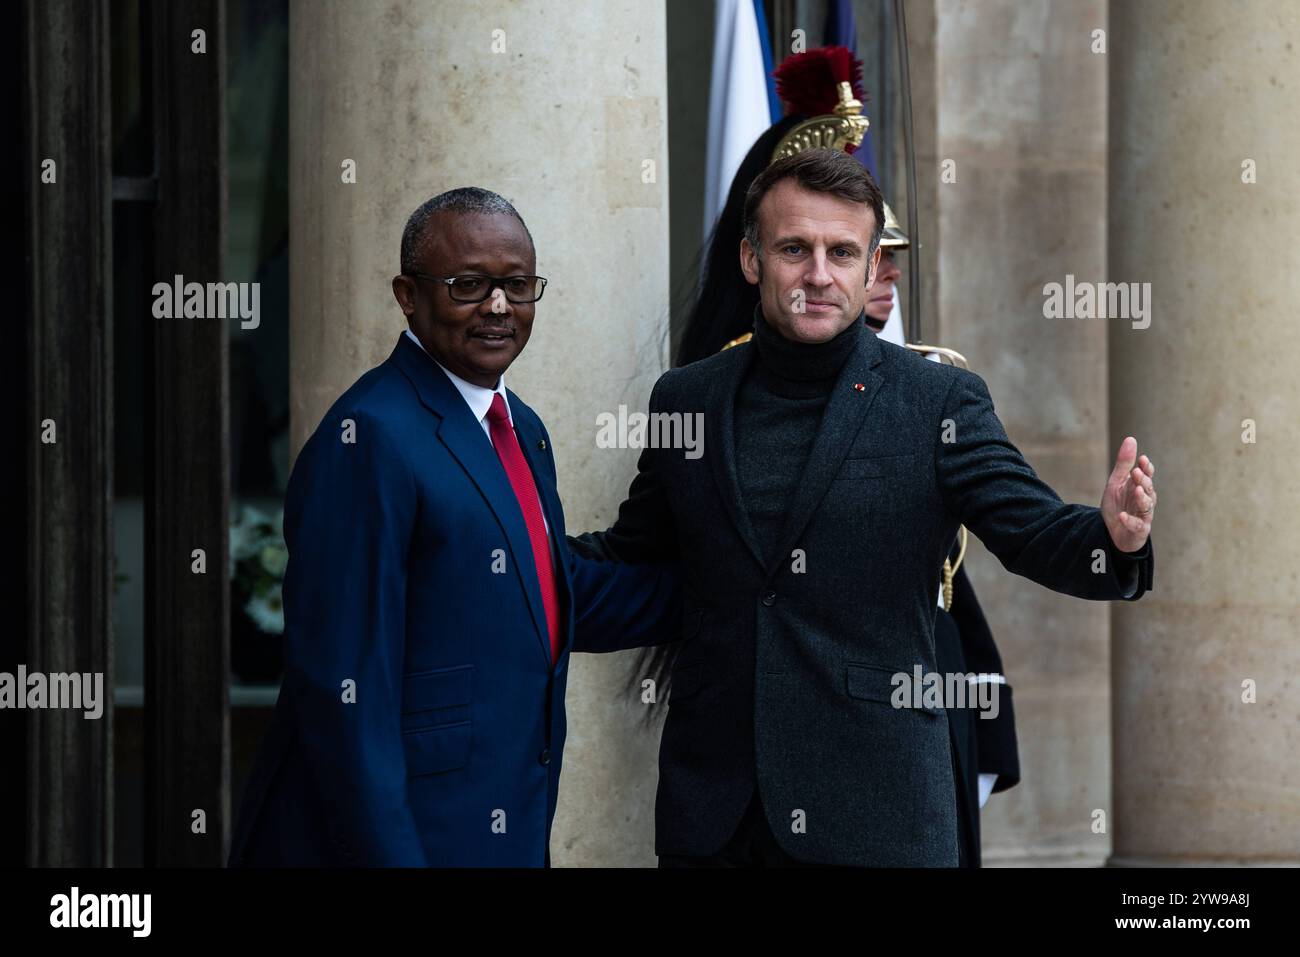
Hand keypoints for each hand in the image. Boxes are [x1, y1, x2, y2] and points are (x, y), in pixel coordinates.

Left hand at [1101, 436, 1154, 552]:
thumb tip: (1131, 438)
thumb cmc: (1119, 505)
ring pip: (1146, 506)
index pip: (1147, 475)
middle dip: (1143, 481)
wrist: (1114, 532)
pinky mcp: (1139, 530)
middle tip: (1136, 473)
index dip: (1146, 468)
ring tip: (1136, 490)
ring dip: (1141, 498)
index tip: (1142, 459)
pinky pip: (1136, 525)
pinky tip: (1122, 516)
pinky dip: (1129, 521)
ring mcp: (1143, 515)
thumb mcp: (1116, 483)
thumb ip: (1123, 464)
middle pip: (1148, 489)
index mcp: (1140, 487)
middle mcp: (1145, 500)